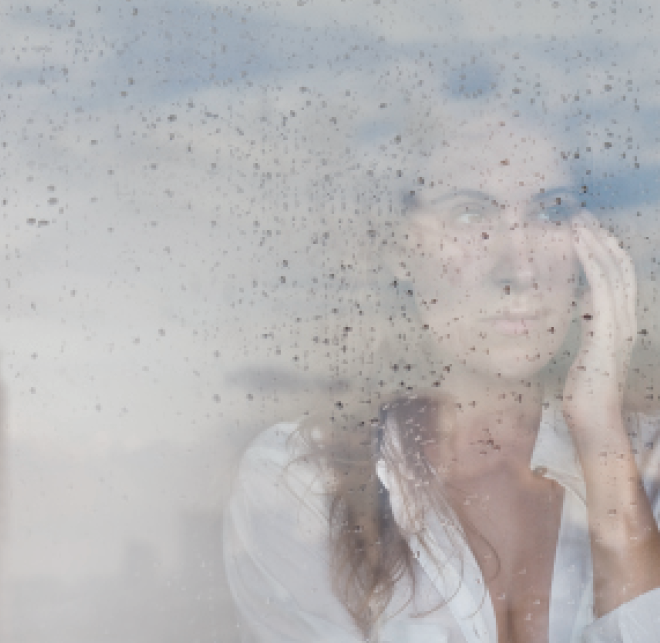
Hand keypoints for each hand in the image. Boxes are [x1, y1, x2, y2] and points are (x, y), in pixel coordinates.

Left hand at [562, 212, 636, 445]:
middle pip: (620, 267)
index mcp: (621, 322)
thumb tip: (582, 305)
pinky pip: (601, 289)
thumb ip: (589, 325)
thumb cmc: (585, 389)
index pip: (618, 277)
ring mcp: (620, 326)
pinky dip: (590, 264)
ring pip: (614, 272)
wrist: (593, 419)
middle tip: (581, 215)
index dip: (604, 250)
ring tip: (577, 222)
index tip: (585, 229)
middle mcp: (626, 320)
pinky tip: (577, 248)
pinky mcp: (607, 333)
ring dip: (595, 244)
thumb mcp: (587, 349)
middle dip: (601, 238)